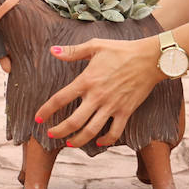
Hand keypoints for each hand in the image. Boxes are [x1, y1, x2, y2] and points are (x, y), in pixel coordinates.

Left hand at [33, 37, 161, 147]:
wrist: (150, 58)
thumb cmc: (121, 50)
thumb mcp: (95, 45)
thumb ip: (72, 51)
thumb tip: (52, 51)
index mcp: (87, 80)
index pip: (60, 99)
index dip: (46, 110)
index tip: (38, 118)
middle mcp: (97, 96)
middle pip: (73, 121)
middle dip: (59, 131)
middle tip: (50, 135)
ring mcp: (112, 106)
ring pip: (91, 131)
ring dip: (78, 140)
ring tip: (69, 143)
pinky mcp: (125, 111)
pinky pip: (114, 132)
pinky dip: (105, 141)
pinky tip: (98, 142)